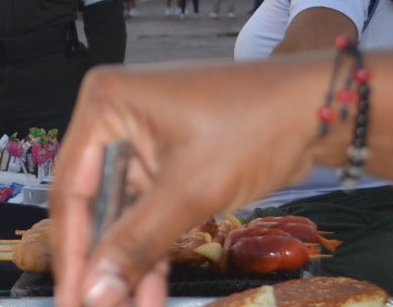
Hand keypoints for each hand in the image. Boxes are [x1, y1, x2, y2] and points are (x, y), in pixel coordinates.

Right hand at [50, 58, 326, 306]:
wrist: (322, 108)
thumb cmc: (257, 125)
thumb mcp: (190, 191)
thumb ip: (137, 244)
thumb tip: (94, 292)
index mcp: (104, 104)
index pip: (73, 190)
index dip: (70, 250)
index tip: (70, 299)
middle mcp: (114, 116)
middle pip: (93, 202)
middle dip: (98, 261)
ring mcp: (141, 138)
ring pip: (122, 213)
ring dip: (126, 263)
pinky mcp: (166, 158)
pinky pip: (148, 210)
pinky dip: (151, 248)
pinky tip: (146, 294)